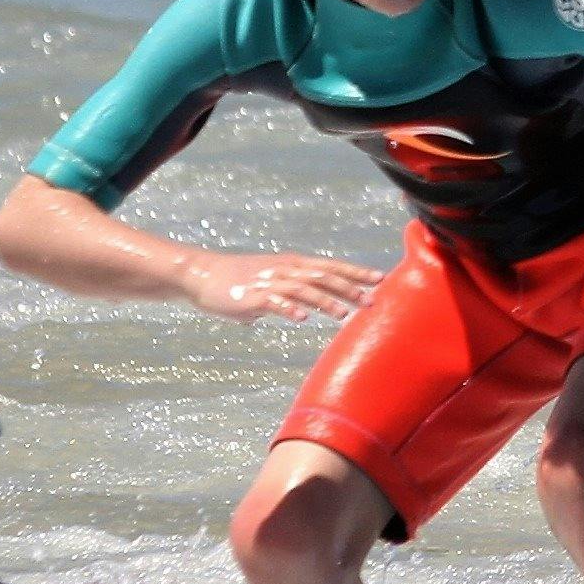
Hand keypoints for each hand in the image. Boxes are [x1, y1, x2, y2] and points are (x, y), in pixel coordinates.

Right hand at [176, 248, 377, 322]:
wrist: (203, 275)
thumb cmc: (238, 280)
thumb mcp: (271, 282)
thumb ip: (289, 294)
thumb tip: (300, 310)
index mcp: (293, 265)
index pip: (331, 266)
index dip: (355, 272)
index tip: (380, 279)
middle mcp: (285, 270)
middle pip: (323, 277)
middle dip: (349, 288)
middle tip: (371, 301)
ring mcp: (269, 282)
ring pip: (302, 290)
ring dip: (324, 301)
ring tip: (343, 314)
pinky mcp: (252, 297)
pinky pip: (273, 302)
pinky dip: (289, 308)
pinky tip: (302, 318)